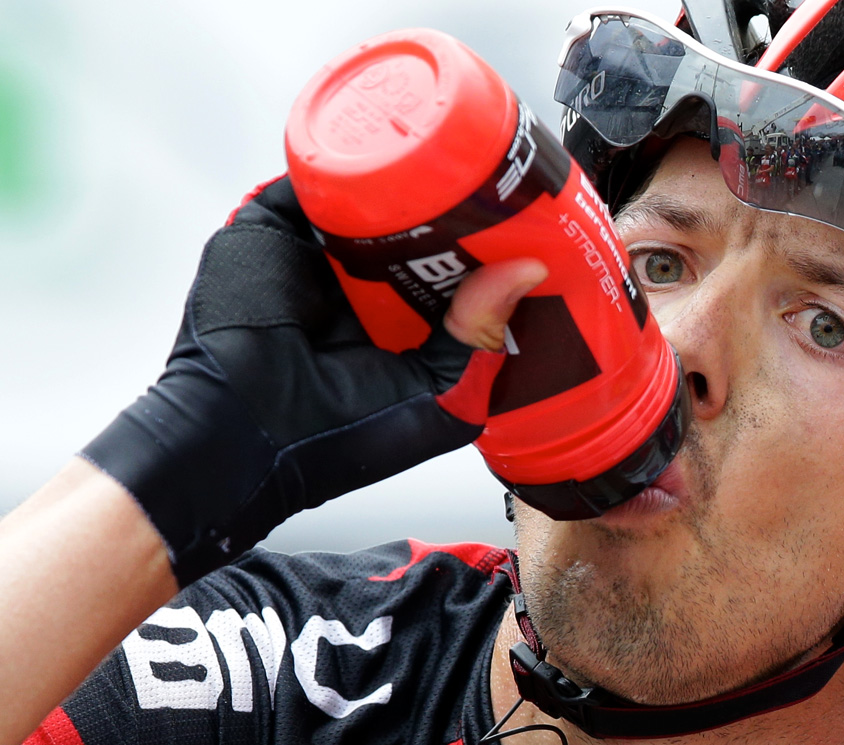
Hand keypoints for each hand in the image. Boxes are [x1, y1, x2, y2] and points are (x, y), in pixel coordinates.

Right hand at [81, 176, 544, 585]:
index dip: (497, 245)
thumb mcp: (441, 395)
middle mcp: (368, 287)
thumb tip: (525, 271)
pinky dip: (349, 155)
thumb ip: (481, 335)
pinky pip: (319, 175)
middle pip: (424, 223)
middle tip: (502, 177)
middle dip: (461, 199)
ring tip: (458, 152)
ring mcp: (322, 253)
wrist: (242, 433)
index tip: (535, 217)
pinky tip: (390, 142)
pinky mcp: (278, 225)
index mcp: (409, 328)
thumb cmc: (337, 438)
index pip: (461, 271)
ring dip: (409, 168)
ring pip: (374, 192)